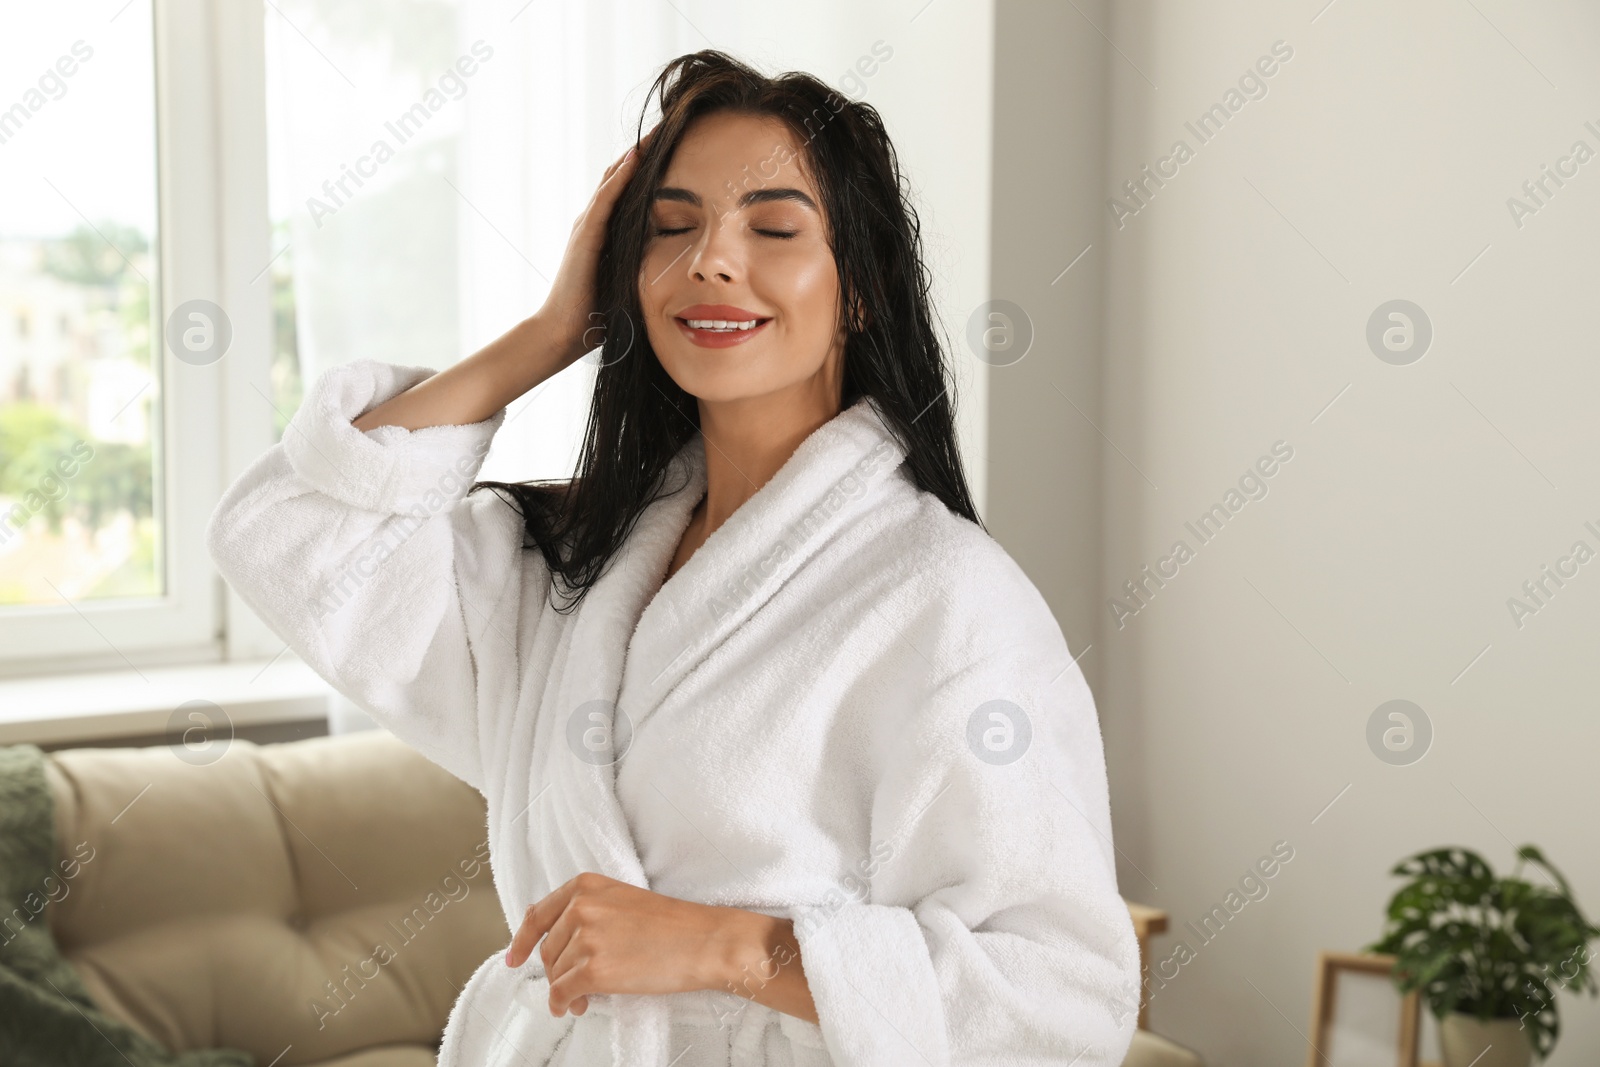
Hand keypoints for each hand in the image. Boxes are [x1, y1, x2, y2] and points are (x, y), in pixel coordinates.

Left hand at [505, 871, 739, 1017]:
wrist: (704, 941)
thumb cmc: (672, 923)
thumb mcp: (621, 899)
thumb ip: (584, 908)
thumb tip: (544, 929)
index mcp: (586, 886)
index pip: (538, 915)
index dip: (522, 941)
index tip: (515, 958)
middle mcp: (581, 907)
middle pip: (548, 950)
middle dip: (556, 972)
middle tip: (572, 988)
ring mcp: (587, 938)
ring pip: (556, 974)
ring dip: (566, 991)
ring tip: (585, 999)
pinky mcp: (594, 970)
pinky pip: (563, 993)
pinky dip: (565, 1005)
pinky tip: (576, 1008)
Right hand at [537, 126, 658, 367]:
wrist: (564, 333)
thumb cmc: (599, 316)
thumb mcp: (632, 283)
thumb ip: (648, 267)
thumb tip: (685, 268)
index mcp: (609, 232)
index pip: (632, 190)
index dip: (653, 168)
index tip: (681, 148)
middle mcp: (596, 222)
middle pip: (623, 175)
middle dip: (647, 151)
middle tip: (674, 125)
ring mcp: (588, 226)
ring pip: (615, 179)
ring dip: (636, 154)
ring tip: (660, 129)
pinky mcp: (585, 236)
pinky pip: (606, 199)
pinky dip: (621, 177)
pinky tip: (638, 158)